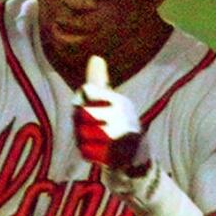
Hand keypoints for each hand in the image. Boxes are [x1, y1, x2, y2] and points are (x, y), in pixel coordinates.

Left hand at [73, 54, 150, 180]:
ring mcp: (119, 134)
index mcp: (118, 101)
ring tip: (93, 141)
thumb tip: (95, 58)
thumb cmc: (118, 125)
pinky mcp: (115, 154)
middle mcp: (121, 114)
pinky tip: (95, 152)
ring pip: (82, 133)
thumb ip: (99, 83)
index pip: (88, 92)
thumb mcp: (112, 102)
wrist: (135, 158)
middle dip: (79, 124)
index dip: (80, 102)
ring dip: (82, 140)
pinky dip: (87, 153)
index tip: (83, 108)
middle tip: (86, 130)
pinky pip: (87, 152)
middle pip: (82, 114)